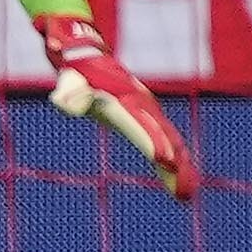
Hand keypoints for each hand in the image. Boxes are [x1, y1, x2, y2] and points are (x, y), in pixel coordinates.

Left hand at [37, 10, 193, 197]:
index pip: (143, 129)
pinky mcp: (148, 116)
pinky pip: (166, 140)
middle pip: (164, 139)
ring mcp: (149, 111)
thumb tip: (65, 103)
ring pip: (170, 142)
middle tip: (185, 193)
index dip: (154, 145)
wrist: (86, 55)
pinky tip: (179, 181)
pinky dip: (175, 160)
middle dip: (176, 166)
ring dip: (180, 168)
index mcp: (126, 103)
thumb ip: (68, 94)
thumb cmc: (75, 72)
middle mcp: (143, 107)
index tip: (165, 162)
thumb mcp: (68, 80)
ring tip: (186, 195)